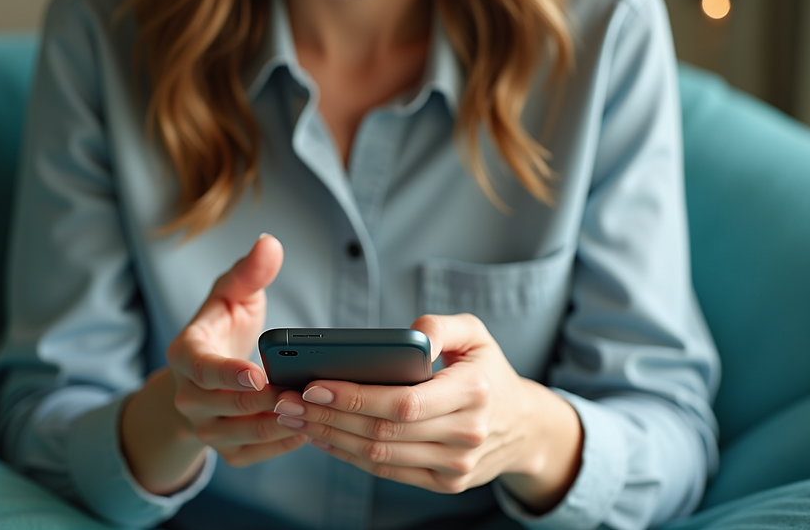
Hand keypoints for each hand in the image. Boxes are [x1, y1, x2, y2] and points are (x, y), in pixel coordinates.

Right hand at [121, 234, 305, 494]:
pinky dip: (282, 445)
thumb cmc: (222, 328)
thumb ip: (249, 272)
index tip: (260, 372)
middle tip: (305, 392)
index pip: (203, 369)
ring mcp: (204, 427)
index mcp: (185, 355)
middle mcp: (188, 396)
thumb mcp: (231, 294)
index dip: (229, 373)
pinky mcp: (225, 450)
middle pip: (225, 406)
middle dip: (266, 401)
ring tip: (315, 409)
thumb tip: (268, 244)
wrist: (204, 375)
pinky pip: (253, 454)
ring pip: (241, 435)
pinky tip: (311, 428)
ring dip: (279, 425)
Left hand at [272, 314, 581, 510]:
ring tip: (295, 418)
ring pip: (379, 455)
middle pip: (383, 431)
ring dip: (330, 438)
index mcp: (473, 392)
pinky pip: (388, 471)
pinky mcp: (446, 484)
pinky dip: (349, 455)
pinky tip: (323, 437)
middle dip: (327, 417)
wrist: (523, 426)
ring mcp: (457, 466)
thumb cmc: (488, 371)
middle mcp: (467, 434)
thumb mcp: (477, 334)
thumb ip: (441, 325)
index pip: (403, 402)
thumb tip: (408, 335)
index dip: (354, 397)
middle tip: (286, 401)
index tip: (313, 384)